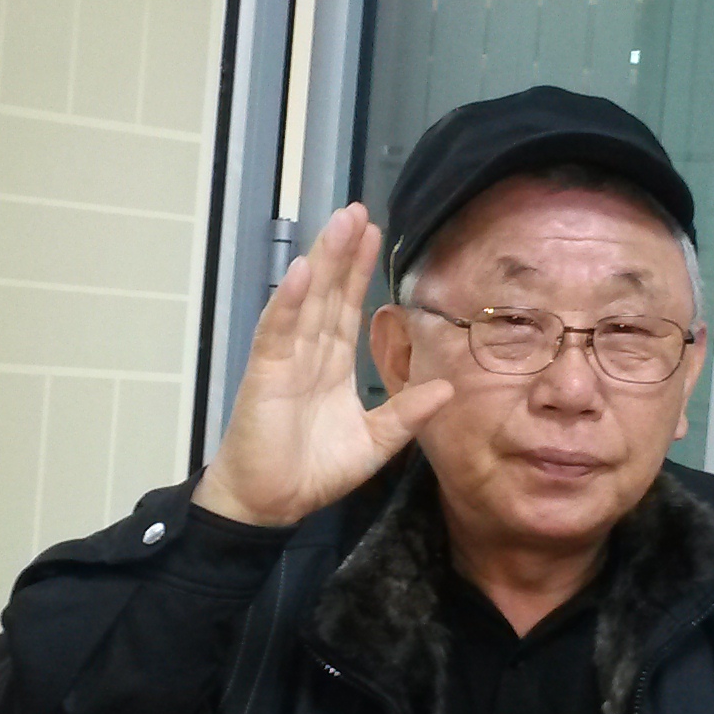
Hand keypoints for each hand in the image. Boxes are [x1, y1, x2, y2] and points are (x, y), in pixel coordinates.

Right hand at [194, 204, 452, 527]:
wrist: (270, 503)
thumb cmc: (313, 472)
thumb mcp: (374, 444)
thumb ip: (406, 415)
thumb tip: (448, 389)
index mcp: (332, 366)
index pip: (348, 308)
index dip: (361, 272)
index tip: (376, 235)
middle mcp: (308, 353)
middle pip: (329, 293)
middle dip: (345, 252)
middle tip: (359, 211)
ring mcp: (285, 358)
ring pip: (307, 300)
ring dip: (324, 261)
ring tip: (340, 224)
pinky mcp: (265, 373)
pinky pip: (278, 330)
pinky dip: (290, 300)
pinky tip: (303, 272)